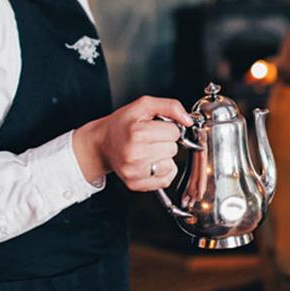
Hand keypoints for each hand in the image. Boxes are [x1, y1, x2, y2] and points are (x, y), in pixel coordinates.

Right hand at [73, 96, 191, 191]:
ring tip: (149, 150)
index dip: (168, 127)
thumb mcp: (143, 105)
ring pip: (171, 165)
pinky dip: (162, 171)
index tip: (156, 127)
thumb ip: (170, 107)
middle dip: (166, 142)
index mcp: (137, 133)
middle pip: (173, 149)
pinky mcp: (135, 184)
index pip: (174, 132)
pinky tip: (149, 162)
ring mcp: (134, 171)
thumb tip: (188, 120)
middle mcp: (135, 154)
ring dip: (164, 158)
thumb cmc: (122, 124)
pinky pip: (165, 180)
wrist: (101, 143)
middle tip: (151, 139)